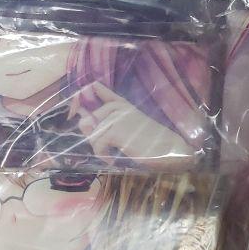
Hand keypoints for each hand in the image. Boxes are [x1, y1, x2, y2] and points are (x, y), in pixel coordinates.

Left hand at [70, 82, 194, 161]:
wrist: (169, 148)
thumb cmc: (151, 141)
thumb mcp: (128, 129)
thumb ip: (105, 125)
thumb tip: (83, 123)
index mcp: (123, 104)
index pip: (102, 90)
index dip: (88, 91)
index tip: (79, 94)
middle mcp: (119, 107)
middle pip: (90, 119)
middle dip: (93, 136)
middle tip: (105, 148)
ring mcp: (117, 118)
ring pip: (93, 134)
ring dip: (99, 149)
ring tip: (111, 155)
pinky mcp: (116, 131)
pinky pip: (98, 144)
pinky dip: (102, 155)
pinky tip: (111, 159)